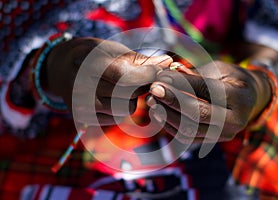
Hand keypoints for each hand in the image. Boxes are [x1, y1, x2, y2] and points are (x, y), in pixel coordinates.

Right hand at [45, 37, 171, 124]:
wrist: (62, 68)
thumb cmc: (94, 55)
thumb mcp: (115, 51)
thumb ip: (142, 60)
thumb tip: (169, 62)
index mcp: (90, 65)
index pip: (126, 76)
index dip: (148, 75)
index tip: (161, 70)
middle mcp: (83, 88)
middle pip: (129, 95)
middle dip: (141, 86)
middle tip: (139, 77)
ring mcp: (82, 106)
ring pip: (125, 110)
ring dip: (131, 99)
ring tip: (123, 87)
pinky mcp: (84, 118)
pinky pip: (115, 119)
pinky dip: (120, 109)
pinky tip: (112, 97)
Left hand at [146, 61, 271, 141]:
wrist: (247, 100)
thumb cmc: (229, 79)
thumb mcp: (217, 69)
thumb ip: (195, 73)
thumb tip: (168, 70)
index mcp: (240, 97)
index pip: (207, 90)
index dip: (182, 83)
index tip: (161, 76)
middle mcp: (235, 120)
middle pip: (198, 114)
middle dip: (172, 101)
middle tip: (153, 88)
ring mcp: (223, 134)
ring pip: (189, 130)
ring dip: (166, 115)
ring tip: (151, 100)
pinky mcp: (211, 142)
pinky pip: (186, 137)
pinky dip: (169, 125)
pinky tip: (157, 112)